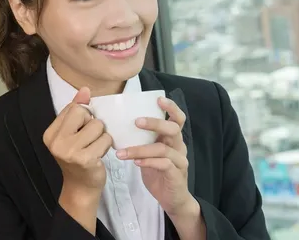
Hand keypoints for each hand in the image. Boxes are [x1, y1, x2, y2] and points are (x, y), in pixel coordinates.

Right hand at [43, 87, 111, 233]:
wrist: (81, 187)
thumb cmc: (78, 157)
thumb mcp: (73, 132)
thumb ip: (76, 110)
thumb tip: (85, 89)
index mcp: (50, 133)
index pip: (73, 108)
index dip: (83, 117)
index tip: (81, 132)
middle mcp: (56, 141)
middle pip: (84, 113)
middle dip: (92, 124)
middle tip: (88, 140)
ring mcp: (69, 151)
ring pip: (97, 126)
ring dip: (101, 136)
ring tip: (94, 147)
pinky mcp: (85, 159)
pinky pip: (105, 139)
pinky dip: (106, 145)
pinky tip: (98, 155)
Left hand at [116, 96, 193, 216]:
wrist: (171, 199)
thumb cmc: (157, 172)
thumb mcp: (149, 152)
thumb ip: (141, 139)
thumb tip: (118, 125)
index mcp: (173, 138)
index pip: (178, 119)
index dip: (171, 107)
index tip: (158, 99)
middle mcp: (179, 146)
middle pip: (173, 129)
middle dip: (155, 123)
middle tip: (136, 121)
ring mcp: (179, 161)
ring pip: (163, 149)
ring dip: (140, 149)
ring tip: (122, 153)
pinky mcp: (176, 174)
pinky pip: (163, 164)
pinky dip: (148, 162)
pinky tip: (135, 163)